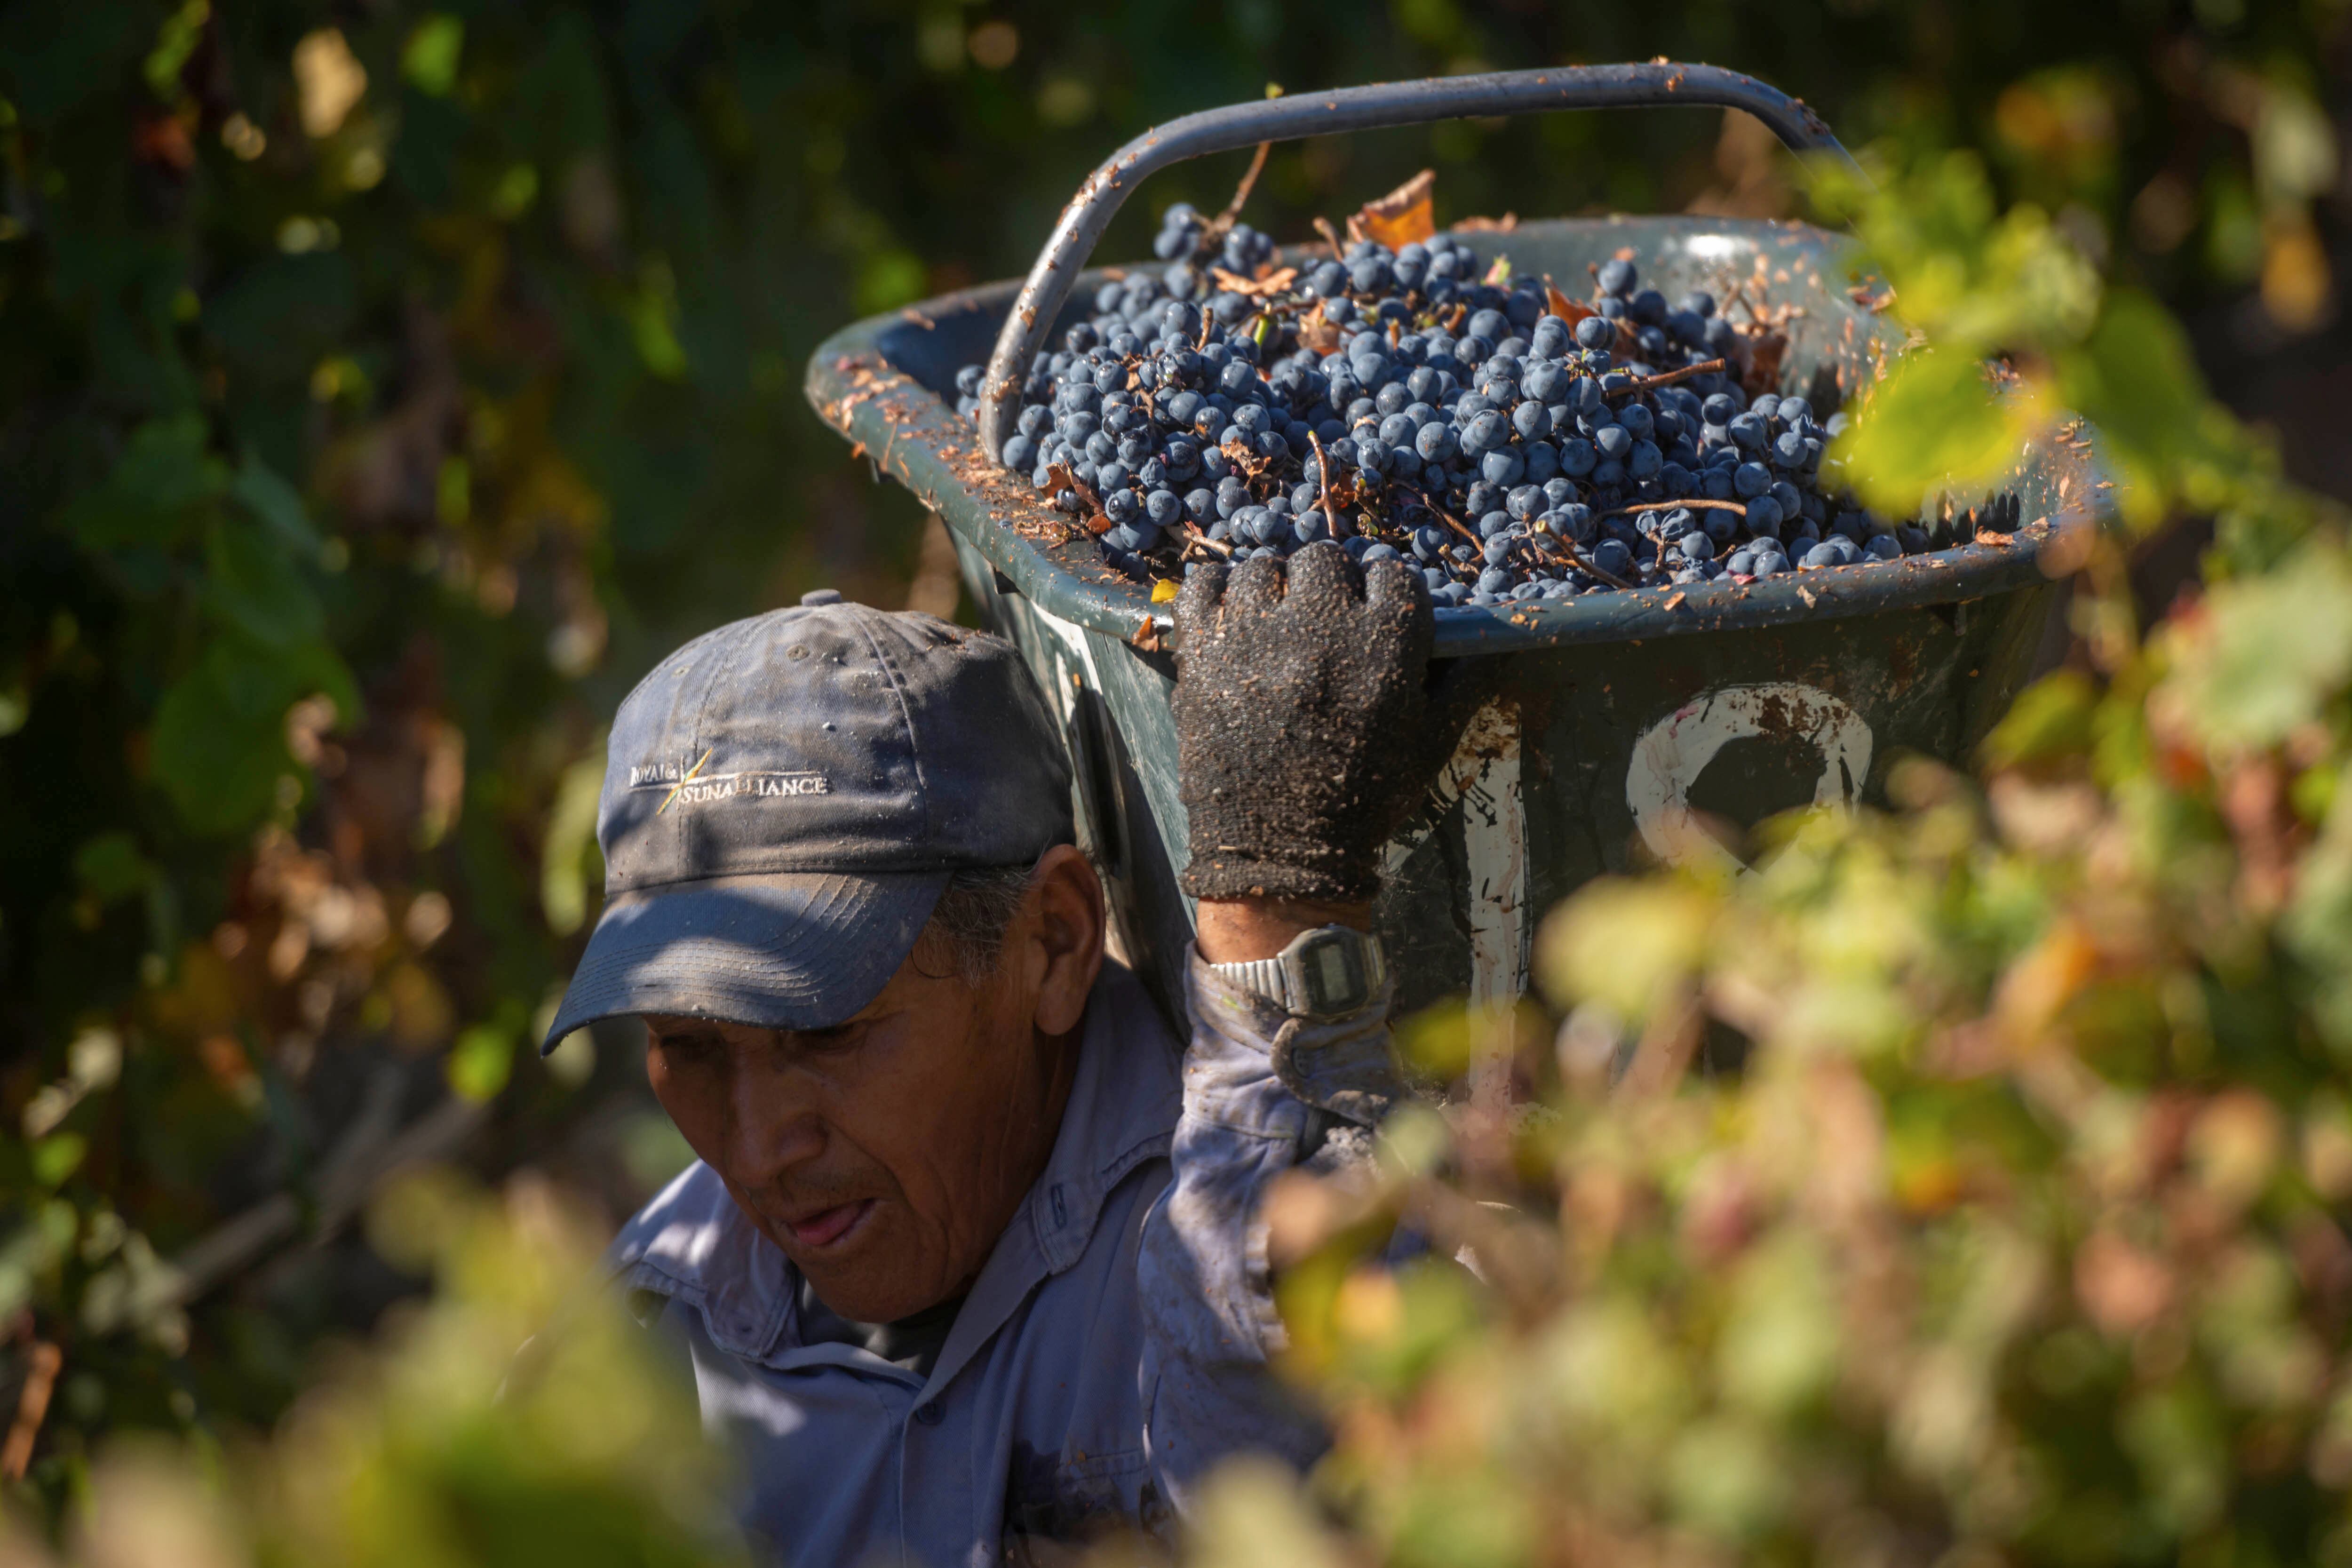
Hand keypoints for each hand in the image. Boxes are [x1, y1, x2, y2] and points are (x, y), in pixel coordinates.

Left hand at [1173, 541, 1480, 903]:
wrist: (1281, 850)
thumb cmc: (1363, 800)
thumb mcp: (1431, 745)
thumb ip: (1463, 685)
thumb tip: (1494, 646)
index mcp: (1385, 642)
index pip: (1392, 575)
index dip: (1386, 596)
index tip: (1376, 617)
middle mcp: (1321, 625)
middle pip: (1326, 561)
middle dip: (1330, 588)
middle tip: (1324, 625)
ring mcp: (1256, 634)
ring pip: (1264, 567)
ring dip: (1274, 589)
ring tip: (1275, 626)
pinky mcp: (1205, 651)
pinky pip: (1203, 584)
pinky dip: (1215, 594)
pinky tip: (1229, 620)